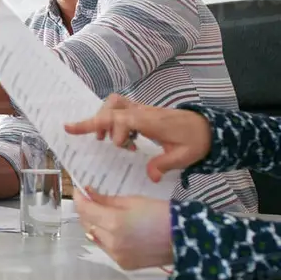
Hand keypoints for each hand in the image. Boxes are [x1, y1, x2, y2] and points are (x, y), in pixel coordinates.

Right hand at [64, 94, 211, 180]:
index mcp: (150, 121)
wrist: (208, 128)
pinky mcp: (142, 113)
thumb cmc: (197, 141)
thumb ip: (164, 165)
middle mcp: (142, 112)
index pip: (123, 118)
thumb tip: (151, 176)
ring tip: (101, 138)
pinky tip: (117, 138)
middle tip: (72, 131)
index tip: (122, 147)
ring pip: (113, 103)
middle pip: (111, 108)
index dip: (115, 131)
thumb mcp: (184, 156)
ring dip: (102, 117)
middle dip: (91, 120)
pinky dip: (110, 118)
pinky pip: (119, 108)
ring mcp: (141, 111)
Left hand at [75, 188, 173, 270]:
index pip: (86, 210)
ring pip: (94, 237)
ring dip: (95, 225)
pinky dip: (106, 238)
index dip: (79, 198)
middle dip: (86, 211)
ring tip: (102, 214)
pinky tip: (114, 230)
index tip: (79, 190)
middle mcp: (111, 241)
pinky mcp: (123, 264)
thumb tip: (89, 194)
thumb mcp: (133, 201)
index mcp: (114, 222)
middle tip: (90, 201)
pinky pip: (106, 248)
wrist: (185, 238)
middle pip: (87, 224)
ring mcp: (116, 255)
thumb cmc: (161, 214)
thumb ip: (107, 200)